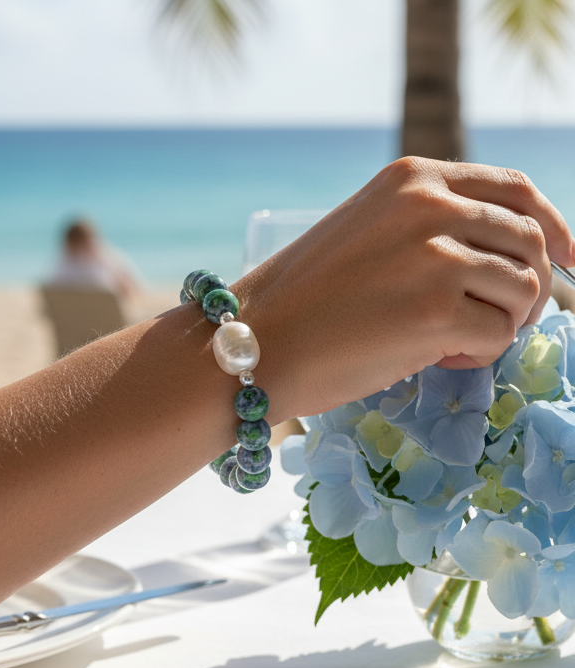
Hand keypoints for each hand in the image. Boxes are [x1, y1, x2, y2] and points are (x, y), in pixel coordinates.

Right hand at [236, 156, 574, 420]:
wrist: (255, 341)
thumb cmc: (303, 300)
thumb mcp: (367, 232)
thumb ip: (428, 226)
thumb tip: (499, 255)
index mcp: (413, 179)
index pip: (515, 189)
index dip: (555, 226)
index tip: (572, 260)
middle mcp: (432, 205)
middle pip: (531, 242)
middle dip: (530, 290)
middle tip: (500, 322)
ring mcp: (437, 256)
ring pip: (525, 290)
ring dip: (502, 323)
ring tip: (453, 342)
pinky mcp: (438, 310)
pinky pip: (499, 333)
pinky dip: (479, 353)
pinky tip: (436, 358)